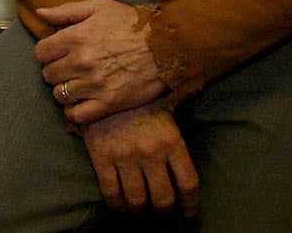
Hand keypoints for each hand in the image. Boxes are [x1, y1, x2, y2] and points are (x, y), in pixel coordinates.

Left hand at [34, 0, 163, 123]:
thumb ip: (66, 11)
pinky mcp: (108, 103)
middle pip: (48, 74)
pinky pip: (77, 115)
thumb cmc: (132, 23)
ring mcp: (94, 84)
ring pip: (60, 95)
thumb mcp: (99, 7)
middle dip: (55, 71)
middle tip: (68, 69)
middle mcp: (81, 62)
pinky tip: (81, 103)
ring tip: (76, 85)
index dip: (47, 53)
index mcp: (76, 36)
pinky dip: (74, 112)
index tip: (57, 54)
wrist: (167, 45)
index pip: (41, 53)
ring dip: (64, 91)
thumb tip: (40, 12)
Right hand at [80, 104, 198, 215]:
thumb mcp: (165, 114)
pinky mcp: (102, 156)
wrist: (105, 80)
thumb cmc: (139, 99)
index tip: (187, 211)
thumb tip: (180, 170)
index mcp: (171, 141)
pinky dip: (116, 205)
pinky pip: (111, 192)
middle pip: (163, 198)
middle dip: (163, 210)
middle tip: (161, 211)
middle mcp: (151, 152)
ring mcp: (125, 155)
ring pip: (137, 200)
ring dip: (139, 209)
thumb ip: (173, 142)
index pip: (188, 184)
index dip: (190, 204)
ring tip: (139, 207)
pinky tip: (119, 204)